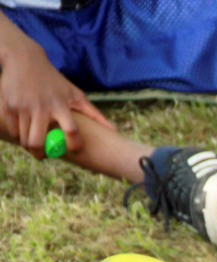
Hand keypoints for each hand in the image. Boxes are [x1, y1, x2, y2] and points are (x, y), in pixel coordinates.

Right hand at [0, 40, 113, 155]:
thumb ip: (94, 114)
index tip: (73, 149)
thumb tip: (114, 131)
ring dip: (30, 146)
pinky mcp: (7, 106)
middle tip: (45, 155)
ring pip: (24, 140)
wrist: (24, 60)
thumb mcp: (76, 94)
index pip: (71, 132)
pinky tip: (24, 132)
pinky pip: (12, 131)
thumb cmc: (54, 81)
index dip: (74, 145)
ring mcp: (22, 107)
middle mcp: (40, 107)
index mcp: (61, 106)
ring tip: (36, 144)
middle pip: (38, 143)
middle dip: (42, 154)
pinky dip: (18, 136)